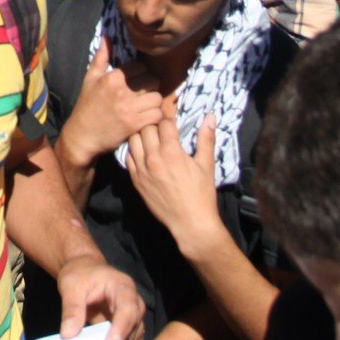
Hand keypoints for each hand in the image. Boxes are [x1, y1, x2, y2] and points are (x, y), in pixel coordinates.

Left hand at [53, 252, 145, 339]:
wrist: (85, 271)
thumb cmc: (80, 275)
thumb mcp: (71, 286)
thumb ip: (71, 309)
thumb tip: (68, 335)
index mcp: (123, 288)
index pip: (127, 309)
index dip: (121, 329)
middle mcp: (134, 303)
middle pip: (134, 328)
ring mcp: (133, 317)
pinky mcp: (128, 329)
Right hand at [58, 44, 167, 171]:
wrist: (82, 135)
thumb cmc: (86, 106)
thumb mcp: (90, 79)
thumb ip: (101, 57)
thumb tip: (106, 36)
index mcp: (113, 77)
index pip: (142, 67)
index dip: (142, 73)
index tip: (138, 82)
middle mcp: (122, 91)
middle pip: (153, 81)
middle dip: (151, 87)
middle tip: (145, 94)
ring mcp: (129, 108)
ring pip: (157, 98)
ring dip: (155, 102)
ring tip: (148, 106)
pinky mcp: (134, 124)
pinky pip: (157, 115)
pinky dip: (156, 116)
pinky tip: (148, 118)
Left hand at [126, 113, 226, 251]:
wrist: (190, 223)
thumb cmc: (201, 194)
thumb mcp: (207, 165)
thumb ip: (206, 138)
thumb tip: (210, 116)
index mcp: (172, 152)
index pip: (164, 122)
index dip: (169, 117)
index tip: (172, 119)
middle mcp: (153, 158)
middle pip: (146, 127)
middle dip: (155, 124)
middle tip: (162, 128)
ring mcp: (141, 170)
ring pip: (133, 140)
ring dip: (142, 135)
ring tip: (152, 139)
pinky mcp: (135, 180)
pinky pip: (128, 157)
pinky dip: (134, 150)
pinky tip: (144, 153)